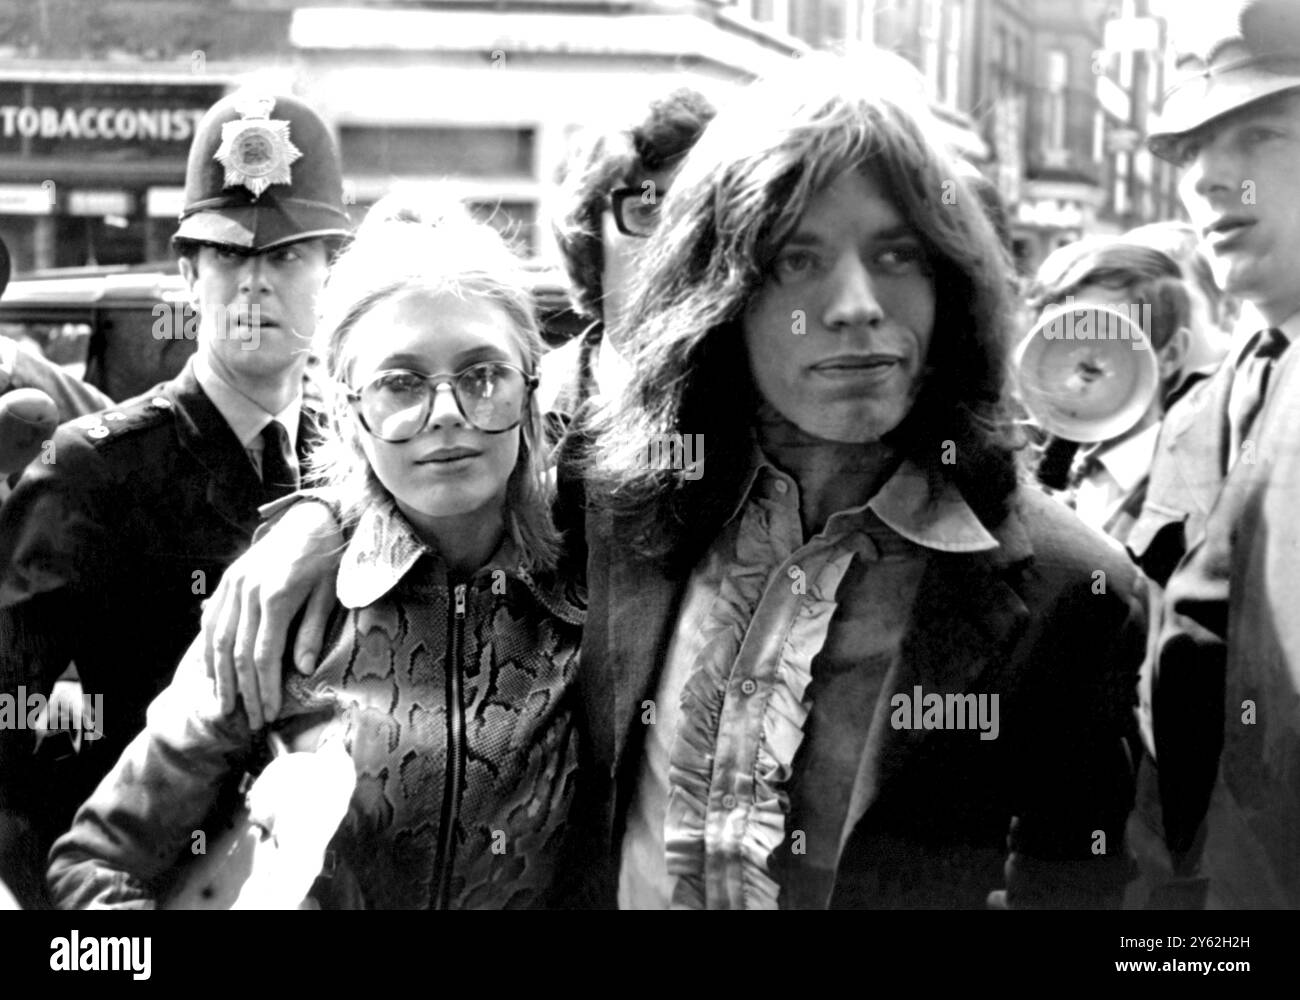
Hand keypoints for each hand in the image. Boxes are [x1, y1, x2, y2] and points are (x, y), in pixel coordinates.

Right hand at [202, 499, 343, 728]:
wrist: (311, 519)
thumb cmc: (327, 559)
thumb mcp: (329, 594)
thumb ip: (313, 631)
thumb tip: (301, 670)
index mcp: (275, 596)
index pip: (263, 656)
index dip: (265, 689)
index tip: (270, 713)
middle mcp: (248, 592)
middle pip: (238, 654)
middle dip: (245, 692)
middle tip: (252, 721)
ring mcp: (233, 585)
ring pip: (217, 640)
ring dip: (220, 677)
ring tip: (225, 707)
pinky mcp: (227, 580)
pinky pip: (212, 621)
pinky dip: (209, 651)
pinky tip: (212, 674)